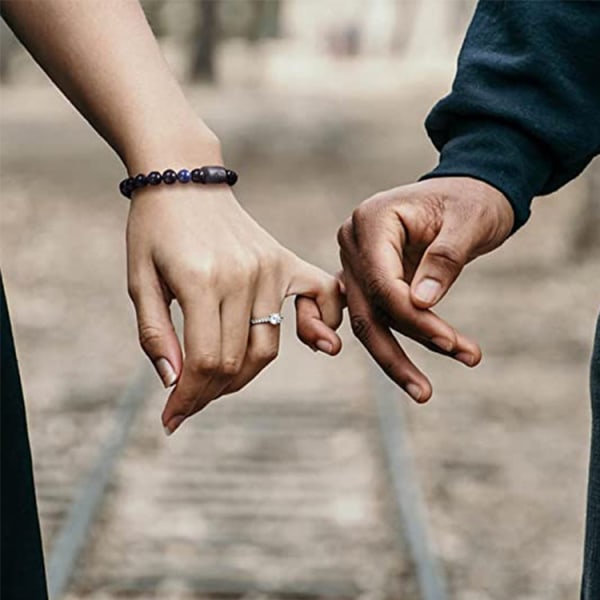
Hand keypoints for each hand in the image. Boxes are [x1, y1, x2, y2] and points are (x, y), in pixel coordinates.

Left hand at [127, 184, 342, 434]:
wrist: (183, 177)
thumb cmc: (153, 229)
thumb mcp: (139, 280)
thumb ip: (155, 333)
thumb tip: (173, 382)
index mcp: (201, 280)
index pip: (206, 361)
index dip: (188, 398)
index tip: (171, 418)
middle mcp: (244, 276)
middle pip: (238, 361)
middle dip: (209, 392)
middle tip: (187, 401)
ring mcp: (270, 267)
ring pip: (268, 345)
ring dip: (243, 374)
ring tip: (217, 381)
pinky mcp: (284, 259)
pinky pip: (320, 297)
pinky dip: (322, 323)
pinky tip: (316, 342)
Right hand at [337, 177, 513, 401]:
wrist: (469, 191)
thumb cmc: (472, 200)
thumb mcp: (469, 221)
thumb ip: (444, 259)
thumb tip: (421, 303)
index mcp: (371, 220)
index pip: (382, 281)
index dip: (412, 317)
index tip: (450, 341)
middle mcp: (353, 242)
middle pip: (366, 309)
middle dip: (396, 352)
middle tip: (425, 392)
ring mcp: (355, 262)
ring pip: (367, 320)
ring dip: (395, 355)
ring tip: (425, 389)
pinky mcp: (367, 279)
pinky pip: (371, 316)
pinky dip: (389, 341)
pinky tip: (402, 369)